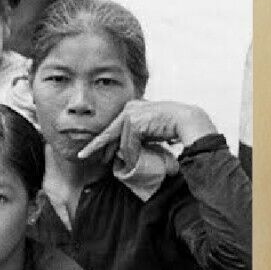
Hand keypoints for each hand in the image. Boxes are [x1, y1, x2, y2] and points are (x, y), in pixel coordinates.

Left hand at [78, 99, 216, 170]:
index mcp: (133, 108)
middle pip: (110, 131)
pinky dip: (130, 154)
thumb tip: (123, 151)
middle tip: (83, 155)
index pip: (114, 126)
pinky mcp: (134, 121)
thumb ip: (136, 137)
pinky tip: (131, 159)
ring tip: (118, 161)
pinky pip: (127, 143)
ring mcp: (130, 113)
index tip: (89, 150)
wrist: (187, 121)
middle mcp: (129, 108)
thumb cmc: (172, 127)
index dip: (102, 140)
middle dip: (98, 146)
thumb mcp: (149, 132)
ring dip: (123, 154)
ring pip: (119, 140)